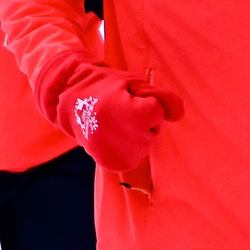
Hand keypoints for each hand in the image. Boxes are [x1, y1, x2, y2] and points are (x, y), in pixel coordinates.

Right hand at [50, 63, 183, 174]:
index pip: (156, 111)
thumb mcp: (133, 83)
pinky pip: (134, 155)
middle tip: (118, 111)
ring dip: (135, 134)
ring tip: (113, 124)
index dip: (143, 102)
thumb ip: (162, 97)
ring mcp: (122, 156)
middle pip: (153, 130)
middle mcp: (130, 141)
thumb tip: (179, 115)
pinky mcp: (115, 165)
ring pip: (145, 143)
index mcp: (134, 116)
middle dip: (142, 120)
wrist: (69, 104)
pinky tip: (112, 137)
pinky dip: (127, 147)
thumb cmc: (105, 88)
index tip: (124, 99)